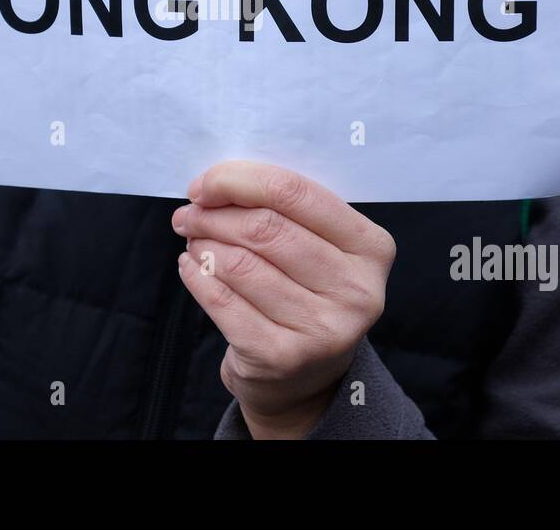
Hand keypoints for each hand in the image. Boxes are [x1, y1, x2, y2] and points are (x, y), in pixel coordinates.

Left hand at [172, 161, 395, 438]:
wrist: (307, 378)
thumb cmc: (306, 290)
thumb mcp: (316, 245)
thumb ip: (281, 209)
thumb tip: (214, 184)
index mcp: (371, 246)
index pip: (295, 192)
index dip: (238, 180)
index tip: (204, 184)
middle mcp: (356, 290)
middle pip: (264, 228)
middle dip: (213, 214)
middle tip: (188, 215)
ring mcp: (322, 329)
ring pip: (240, 264)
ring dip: (203, 244)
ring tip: (194, 240)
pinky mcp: (283, 357)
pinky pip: (222, 302)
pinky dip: (197, 277)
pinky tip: (192, 267)